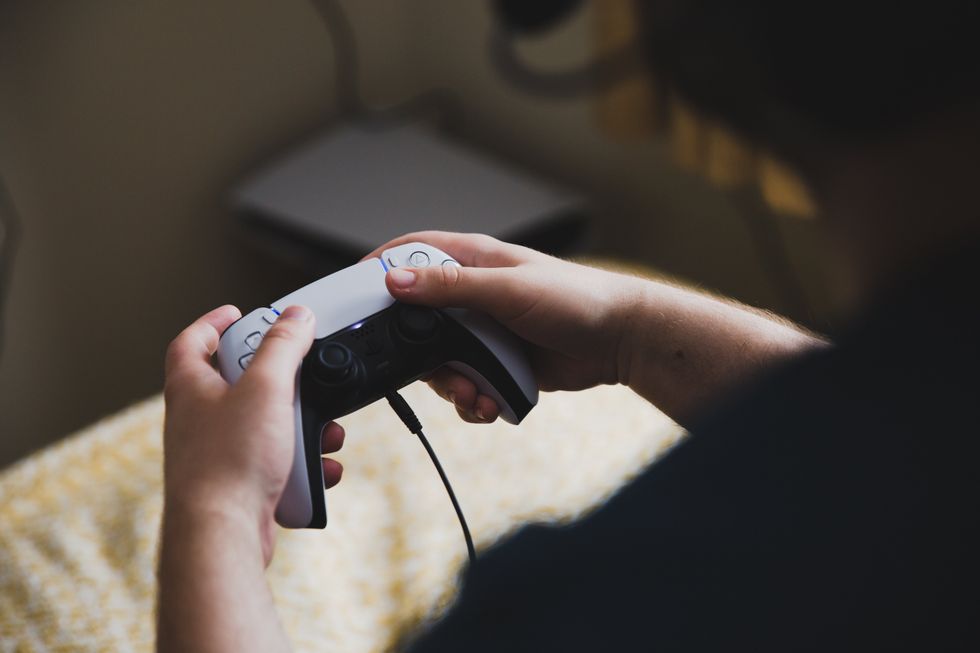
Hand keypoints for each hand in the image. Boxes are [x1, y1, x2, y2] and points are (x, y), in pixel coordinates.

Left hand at [162, 304, 344, 564]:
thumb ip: (283, 346)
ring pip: (264, 426)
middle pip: (238, 383)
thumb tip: (295, 316)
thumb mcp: (266, 388)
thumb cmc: (228, 463)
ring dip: (300, 426)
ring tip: (323, 431)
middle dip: (280, 380)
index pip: (192, 341)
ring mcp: (217, 454)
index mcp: (191, 387)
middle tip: (301, 376)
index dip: (214, 323)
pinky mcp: (238, 485)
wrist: (222, 535)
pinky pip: (275, 464)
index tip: (239, 314)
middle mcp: (198, 419)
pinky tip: (319, 470)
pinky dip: (301, 464)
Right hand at [364, 232, 645, 422]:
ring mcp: (482, 330)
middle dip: (416, 352)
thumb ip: (452, 288)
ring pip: (438, 360)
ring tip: (471, 393)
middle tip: (427, 368)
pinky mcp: (495, 361)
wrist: (620, 341)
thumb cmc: (577, 300)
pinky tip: (486, 403)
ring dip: (448, 384)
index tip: (352, 296)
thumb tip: (397, 281)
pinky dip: (469, 399)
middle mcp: (472, 295)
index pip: (410, 255)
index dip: (378, 270)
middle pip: (416, 320)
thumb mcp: (509, 289)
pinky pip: (464, 383)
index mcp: (472, 262)